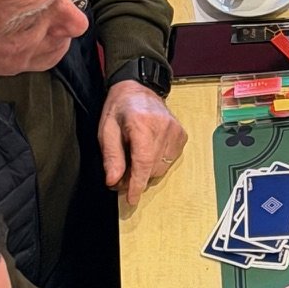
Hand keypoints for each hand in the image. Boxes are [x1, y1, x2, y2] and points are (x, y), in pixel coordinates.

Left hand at [97, 80, 186, 207]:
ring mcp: (175, 131)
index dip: (137, 184)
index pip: (143, 162)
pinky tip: (148, 149)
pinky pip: (170, 161)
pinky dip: (157, 162)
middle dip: (136, 177)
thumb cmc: (120, 107)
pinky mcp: (182, 135)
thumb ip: (111, 156)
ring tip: (134, 157)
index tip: (132, 199)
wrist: (139, 87)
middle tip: (122, 173)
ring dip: (147, 170)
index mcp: (142, 123)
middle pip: (151, 168)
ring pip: (162, 168)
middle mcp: (163, 127)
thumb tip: (114, 181)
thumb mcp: (106, 129)